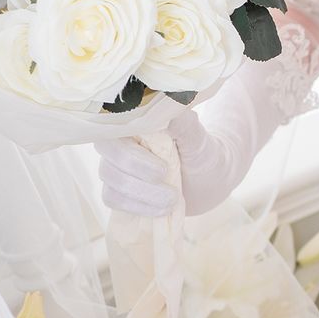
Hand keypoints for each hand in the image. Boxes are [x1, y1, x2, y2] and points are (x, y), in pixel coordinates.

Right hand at [98, 100, 222, 218]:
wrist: (209, 179)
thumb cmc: (201, 151)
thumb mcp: (197, 137)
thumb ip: (182, 123)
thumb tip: (167, 107)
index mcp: (134, 121)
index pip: (112, 124)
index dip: (129, 142)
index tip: (157, 158)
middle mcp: (118, 142)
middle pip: (109, 154)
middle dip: (138, 169)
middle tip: (166, 175)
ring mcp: (114, 168)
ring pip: (111, 180)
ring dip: (142, 193)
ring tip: (172, 198)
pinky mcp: (117, 192)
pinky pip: (113, 200)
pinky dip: (138, 207)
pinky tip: (161, 210)